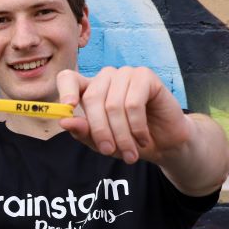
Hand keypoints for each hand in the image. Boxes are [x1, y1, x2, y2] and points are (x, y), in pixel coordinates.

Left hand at [57, 66, 192, 164]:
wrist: (164, 143)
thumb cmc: (128, 139)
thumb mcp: (101, 142)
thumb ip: (83, 132)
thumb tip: (65, 122)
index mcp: (89, 88)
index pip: (67, 78)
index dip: (65, 91)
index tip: (69, 108)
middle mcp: (106, 77)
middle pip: (91, 98)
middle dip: (100, 130)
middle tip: (108, 151)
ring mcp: (125, 74)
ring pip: (113, 104)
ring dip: (121, 134)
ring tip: (129, 153)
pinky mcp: (145, 77)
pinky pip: (133, 103)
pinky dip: (136, 126)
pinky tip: (142, 138)